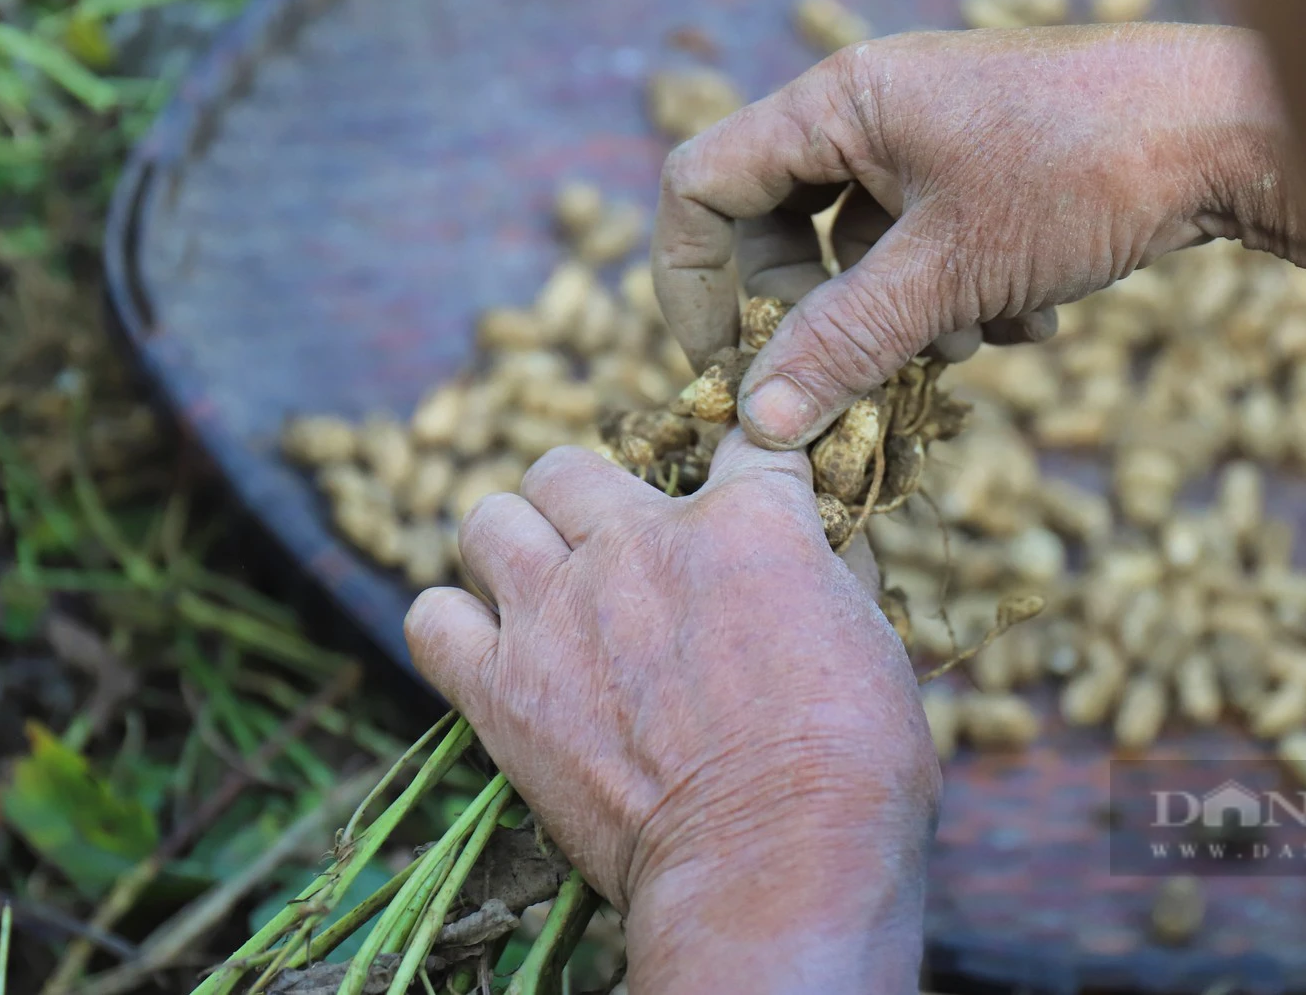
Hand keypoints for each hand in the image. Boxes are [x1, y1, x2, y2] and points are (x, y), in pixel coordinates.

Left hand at [404, 435, 937, 994]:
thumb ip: (832, 575)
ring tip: (542, 595)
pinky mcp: (501, 687)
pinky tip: (493, 654)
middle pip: (570, 468)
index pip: (740, 444)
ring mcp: (558, 610)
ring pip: (488, 519)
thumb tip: (822, 548)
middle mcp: (637, 544)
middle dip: (588, 504)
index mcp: (745, 521)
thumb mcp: (872, 641)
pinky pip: (433, 619)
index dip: (746, 469)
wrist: (776, 861)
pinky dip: (456, 628)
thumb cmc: (850, 764)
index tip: (748, 499)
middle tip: (612, 557)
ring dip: (514, 550)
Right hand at [652, 22, 1305, 449]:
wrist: (1238, 127)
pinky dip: (965, 296)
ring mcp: (936, 135)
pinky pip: (932, 246)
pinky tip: (1033, 317)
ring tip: (979, 337)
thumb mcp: (950, 271)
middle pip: (783, 228)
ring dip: (908, 318)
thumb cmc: (1086, 174)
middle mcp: (874, 107)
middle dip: (826, 315)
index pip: (703, 184)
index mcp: (838, 102)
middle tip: (875, 372)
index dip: (692, 282)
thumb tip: (755, 420)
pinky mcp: (992, 167)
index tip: (725, 367)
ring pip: (867, 250)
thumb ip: (844, 343)